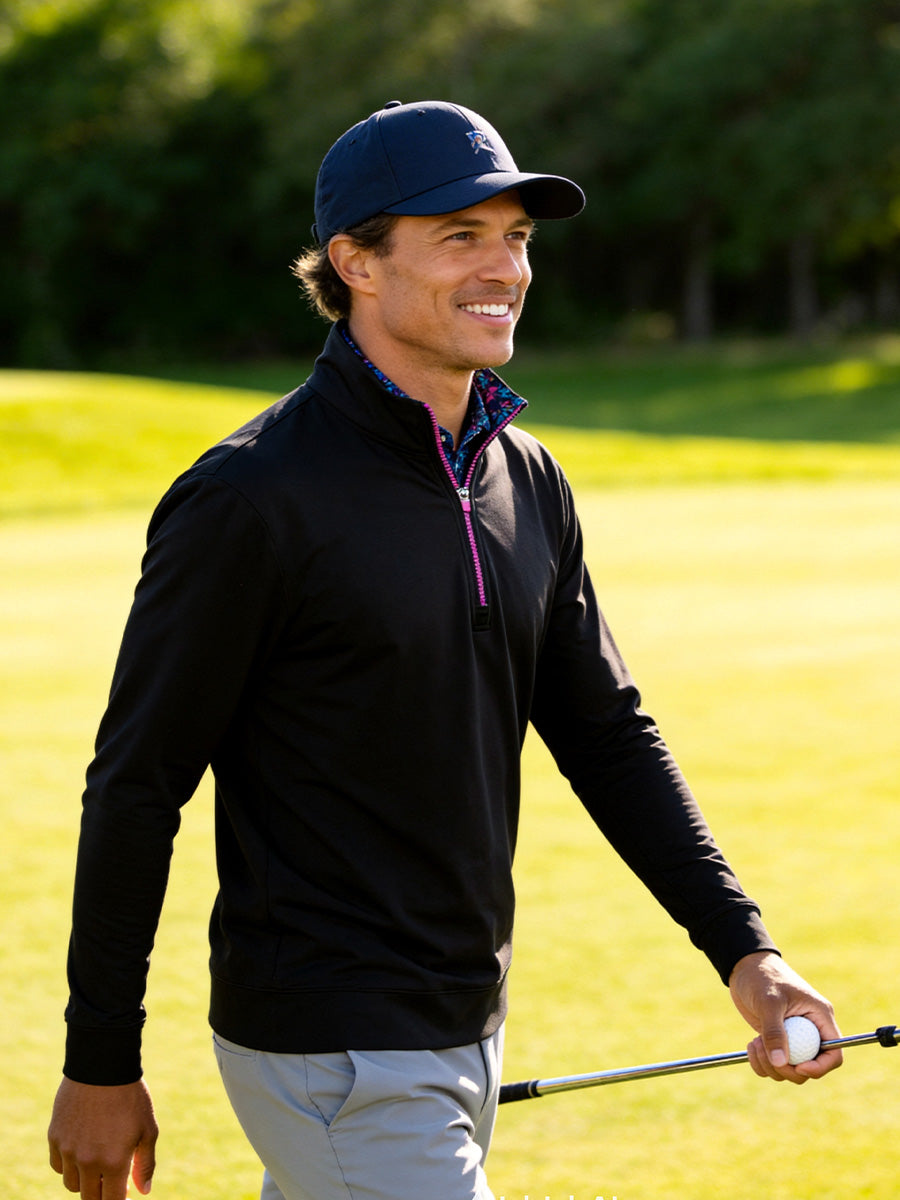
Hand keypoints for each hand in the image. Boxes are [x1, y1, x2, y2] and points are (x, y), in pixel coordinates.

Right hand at [48, 1077, 157, 1197]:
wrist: (103, 1066)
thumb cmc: (131, 1097)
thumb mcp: (148, 1129)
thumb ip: (145, 1164)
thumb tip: (143, 1192)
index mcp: (114, 1162)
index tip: (125, 1194)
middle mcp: (87, 1162)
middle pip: (89, 1197)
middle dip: (102, 1193)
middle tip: (112, 1180)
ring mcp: (68, 1150)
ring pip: (72, 1184)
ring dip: (85, 1180)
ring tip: (98, 1162)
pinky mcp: (55, 1137)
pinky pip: (58, 1165)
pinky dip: (68, 1165)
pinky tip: (81, 1151)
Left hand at [728, 951, 842, 1083]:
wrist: (744, 968)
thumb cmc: (762, 977)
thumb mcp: (769, 1002)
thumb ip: (774, 1032)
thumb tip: (780, 1063)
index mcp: (819, 1017)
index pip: (834, 1053)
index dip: (820, 1067)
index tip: (798, 1067)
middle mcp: (810, 1030)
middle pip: (811, 1067)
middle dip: (789, 1069)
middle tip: (767, 1055)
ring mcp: (793, 1037)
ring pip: (791, 1069)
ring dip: (771, 1066)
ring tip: (755, 1043)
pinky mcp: (777, 1040)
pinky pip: (775, 1064)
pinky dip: (762, 1063)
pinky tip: (752, 1046)